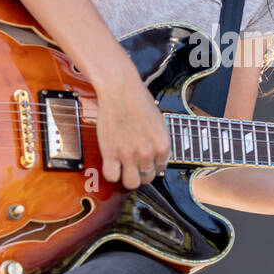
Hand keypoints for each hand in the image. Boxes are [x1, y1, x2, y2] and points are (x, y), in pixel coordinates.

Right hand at [93, 66, 171, 189]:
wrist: (120, 90)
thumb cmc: (139, 101)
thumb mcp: (159, 122)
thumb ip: (159, 142)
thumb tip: (158, 158)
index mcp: (163, 145)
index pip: (161, 167)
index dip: (153, 163)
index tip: (145, 157)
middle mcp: (148, 153)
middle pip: (147, 178)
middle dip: (141, 171)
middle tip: (133, 161)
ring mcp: (129, 155)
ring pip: (131, 183)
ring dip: (127, 176)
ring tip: (123, 166)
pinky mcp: (110, 153)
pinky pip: (112, 176)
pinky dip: (111, 173)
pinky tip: (111, 162)